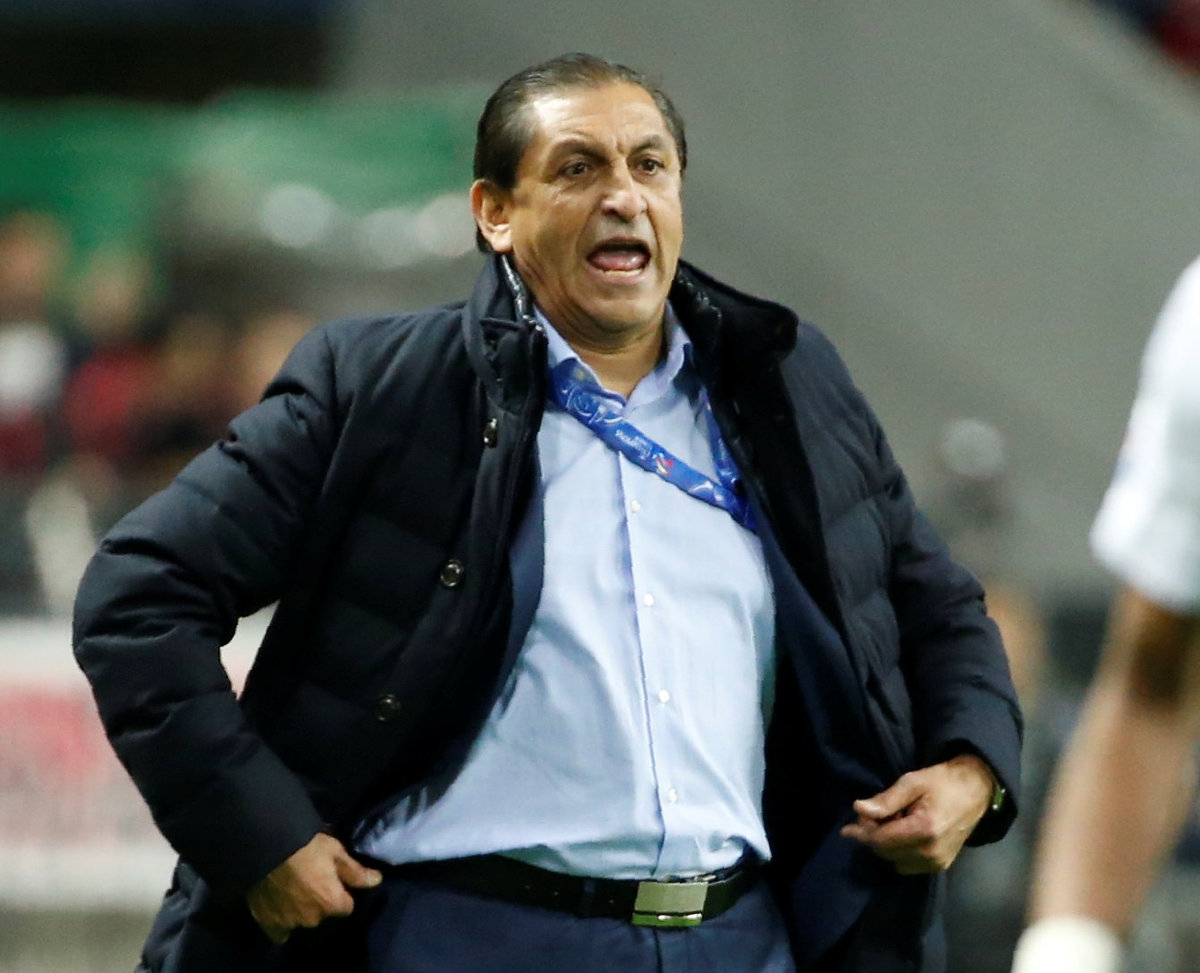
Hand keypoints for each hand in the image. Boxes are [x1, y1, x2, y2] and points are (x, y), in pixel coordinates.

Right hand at [246, 832, 382, 943]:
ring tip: (292, 891)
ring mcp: (289, 923)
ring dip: (300, 911)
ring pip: (301, 921)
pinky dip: (281, 923)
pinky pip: (279, 932)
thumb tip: (377, 881)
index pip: (346, 907)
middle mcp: (313, 919)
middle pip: (322, 914)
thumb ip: (355, 871)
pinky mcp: (268, 923)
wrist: (266, 848)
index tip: (333, 881)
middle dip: (320, 902)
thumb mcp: (335, 852)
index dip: (340, 893)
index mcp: (332, 903)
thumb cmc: (306, 846)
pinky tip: (279, 908)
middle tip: (310, 881)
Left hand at [839, 754, 993, 874]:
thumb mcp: (912, 782)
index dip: (862, 833)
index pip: (881, 841)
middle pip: (886, 853)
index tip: (847, 828)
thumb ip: (886, 800)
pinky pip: (908, 865)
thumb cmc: (943, 782)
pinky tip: (903, 833)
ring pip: (895, 862)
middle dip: (873, 836)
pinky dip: (899, 852)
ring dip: (886, 845)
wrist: (976, 791)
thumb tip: (858, 809)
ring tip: (893, 822)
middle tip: (872, 817)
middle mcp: (931, 853)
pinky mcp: (941, 867)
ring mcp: (937, 864)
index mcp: (924, 831)